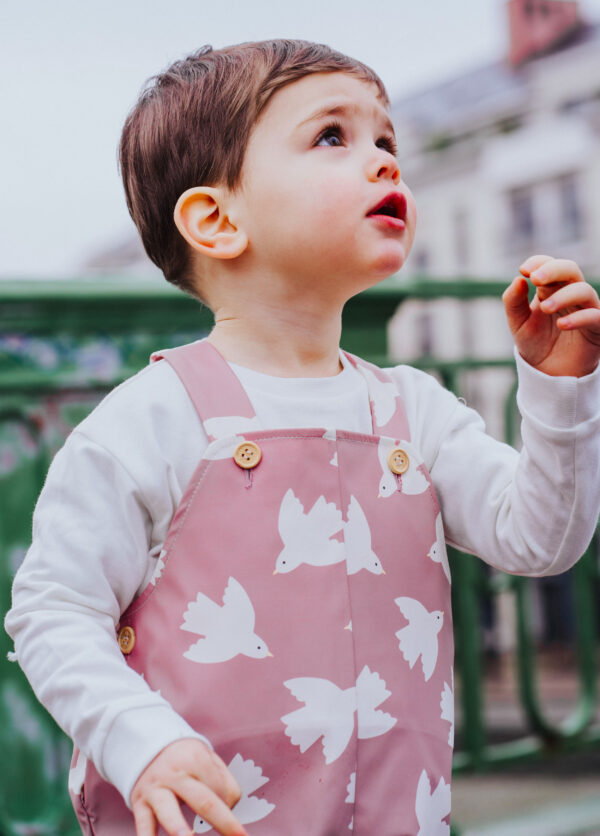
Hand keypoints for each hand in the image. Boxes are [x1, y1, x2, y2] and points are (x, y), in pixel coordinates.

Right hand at [131, 738, 247, 835]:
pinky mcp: (139, 803)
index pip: (219, 788)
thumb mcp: (208, 760)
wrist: (149, 746)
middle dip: (223, 821)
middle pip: (203, 801)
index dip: (230, 805)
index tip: (231, 814)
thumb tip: (234, 810)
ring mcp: (156, 789)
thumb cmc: (187, 760)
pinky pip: (143, 825)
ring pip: (168, 810)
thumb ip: (225, 782)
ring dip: (178, 828)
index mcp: (196, 758)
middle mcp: (175, 773)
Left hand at [503, 254, 599, 376]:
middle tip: (536, 279)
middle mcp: (570, 294)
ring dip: (563, 296)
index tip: (524, 270)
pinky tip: (562, 324)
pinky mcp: (596, 328)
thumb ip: (513, 301)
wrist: (547, 372)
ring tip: (544, 308)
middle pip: (570, 269)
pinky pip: (595, 316)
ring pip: (584, 290)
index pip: (549, 264)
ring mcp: (585, 309)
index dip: (539, 262)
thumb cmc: (534, 343)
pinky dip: (579, 318)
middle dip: (553, 270)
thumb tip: (519, 279)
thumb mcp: (517, 322)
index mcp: (551, 288)